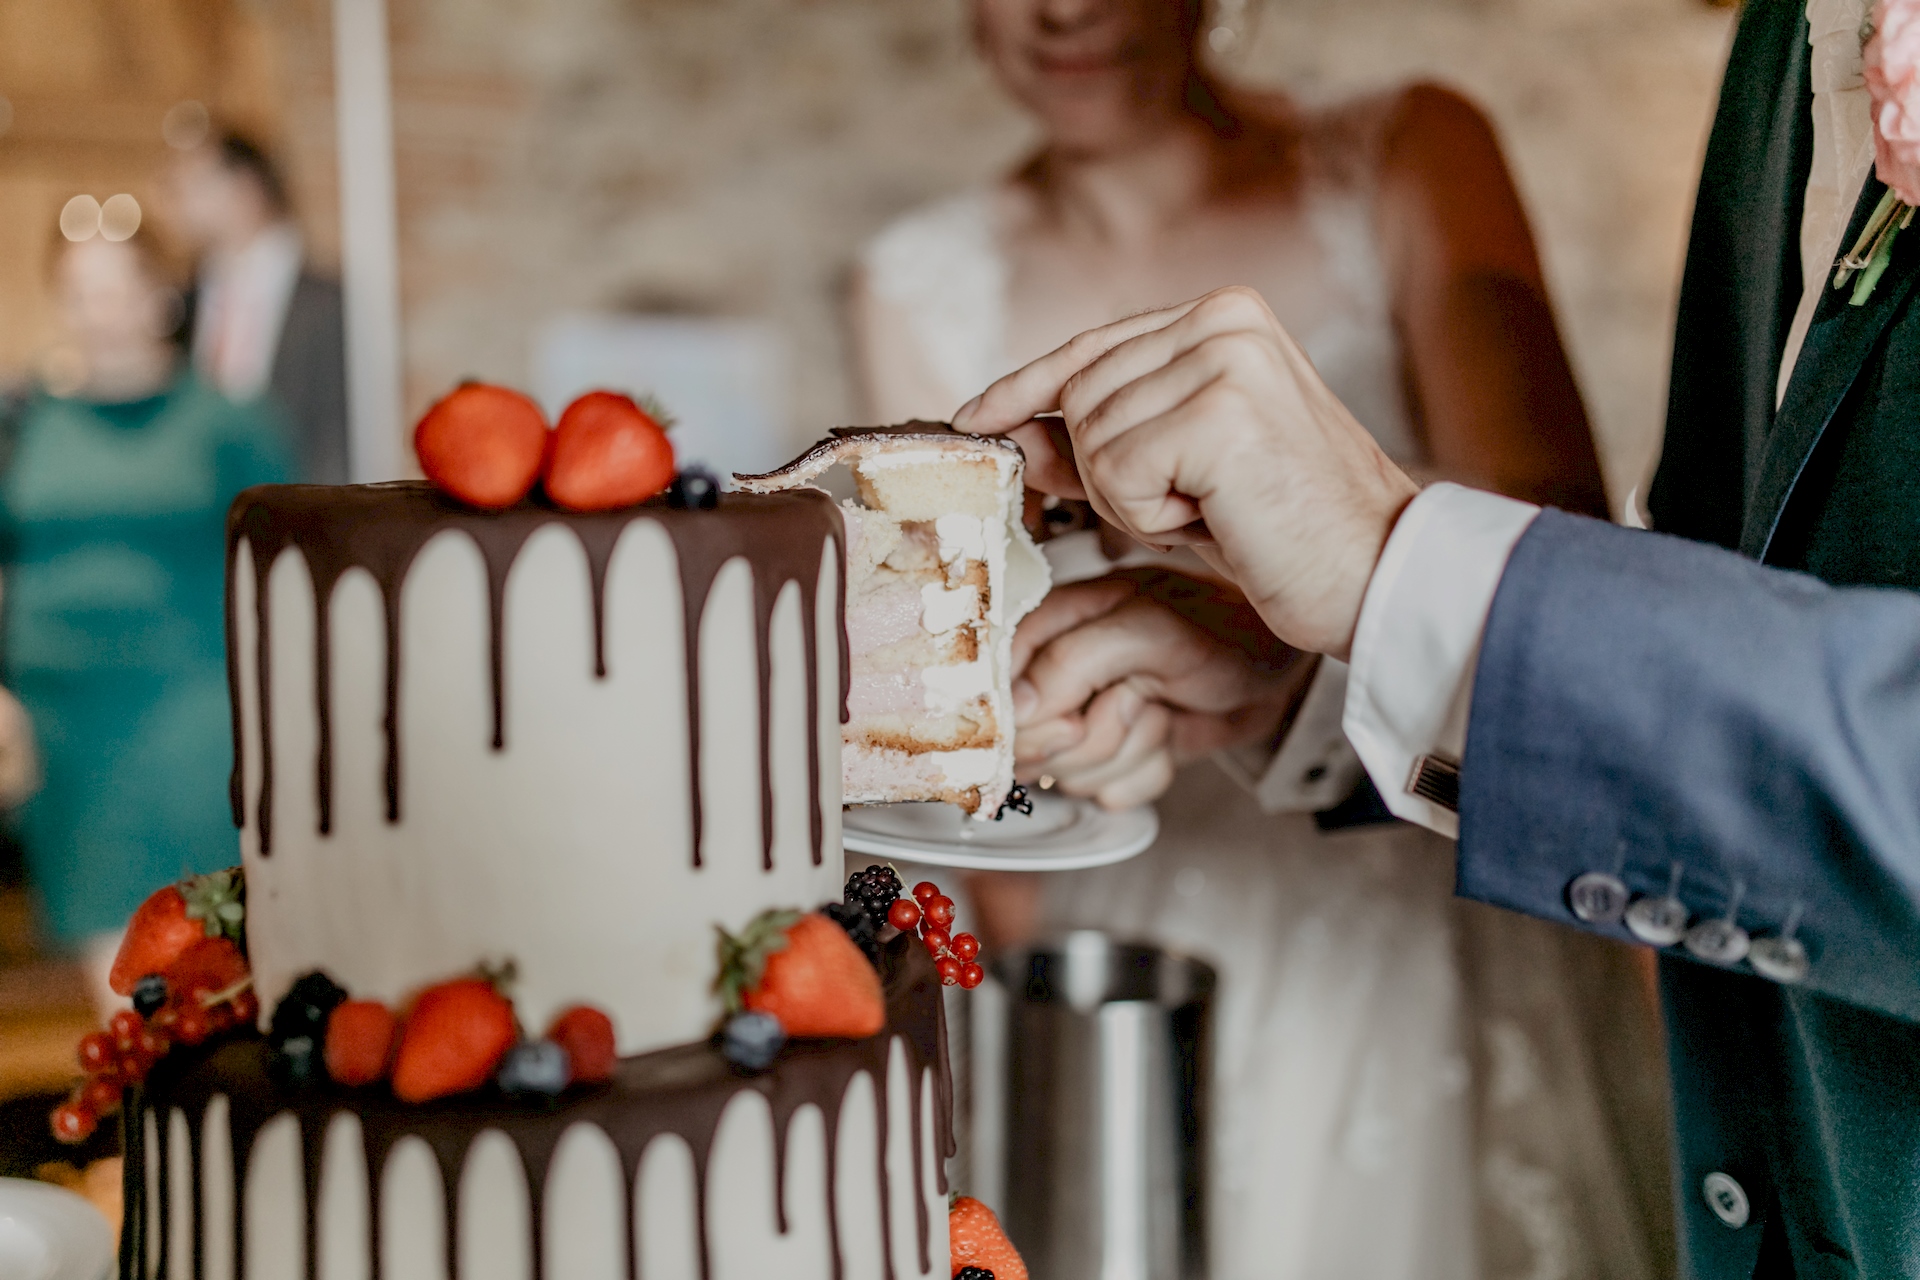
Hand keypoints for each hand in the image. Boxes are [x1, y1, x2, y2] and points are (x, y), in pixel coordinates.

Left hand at [953, 287, 1419, 659]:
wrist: (1375, 573)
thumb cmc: (1283, 528)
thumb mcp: (1173, 474)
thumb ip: (1096, 440)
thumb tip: (1011, 430)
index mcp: (1224, 314)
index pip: (1090, 347)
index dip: (1026, 389)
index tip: (976, 416)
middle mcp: (1224, 319)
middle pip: (1079, 398)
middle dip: (1111, 474)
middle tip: (1195, 504)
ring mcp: (1223, 361)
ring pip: (1090, 440)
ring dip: (1135, 501)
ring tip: (1214, 508)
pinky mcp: (1219, 414)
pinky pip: (1115, 476)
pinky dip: (1150, 518)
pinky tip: (1216, 518)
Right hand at [1011, 576, 1314, 808]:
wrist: (1276, 667)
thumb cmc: (1222, 628)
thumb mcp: (1150, 628)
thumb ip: (1075, 660)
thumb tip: (1015, 707)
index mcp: (1050, 626)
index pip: (994, 690)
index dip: (1028, 720)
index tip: (1073, 718)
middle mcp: (1057, 675)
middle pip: (1030, 745)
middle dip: (1096, 734)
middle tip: (1136, 701)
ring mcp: (1085, 718)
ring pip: (1071, 775)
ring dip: (1132, 749)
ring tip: (1161, 706)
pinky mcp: (1115, 757)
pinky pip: (1108, 794)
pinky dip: (1149, 772)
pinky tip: (1170, 733)